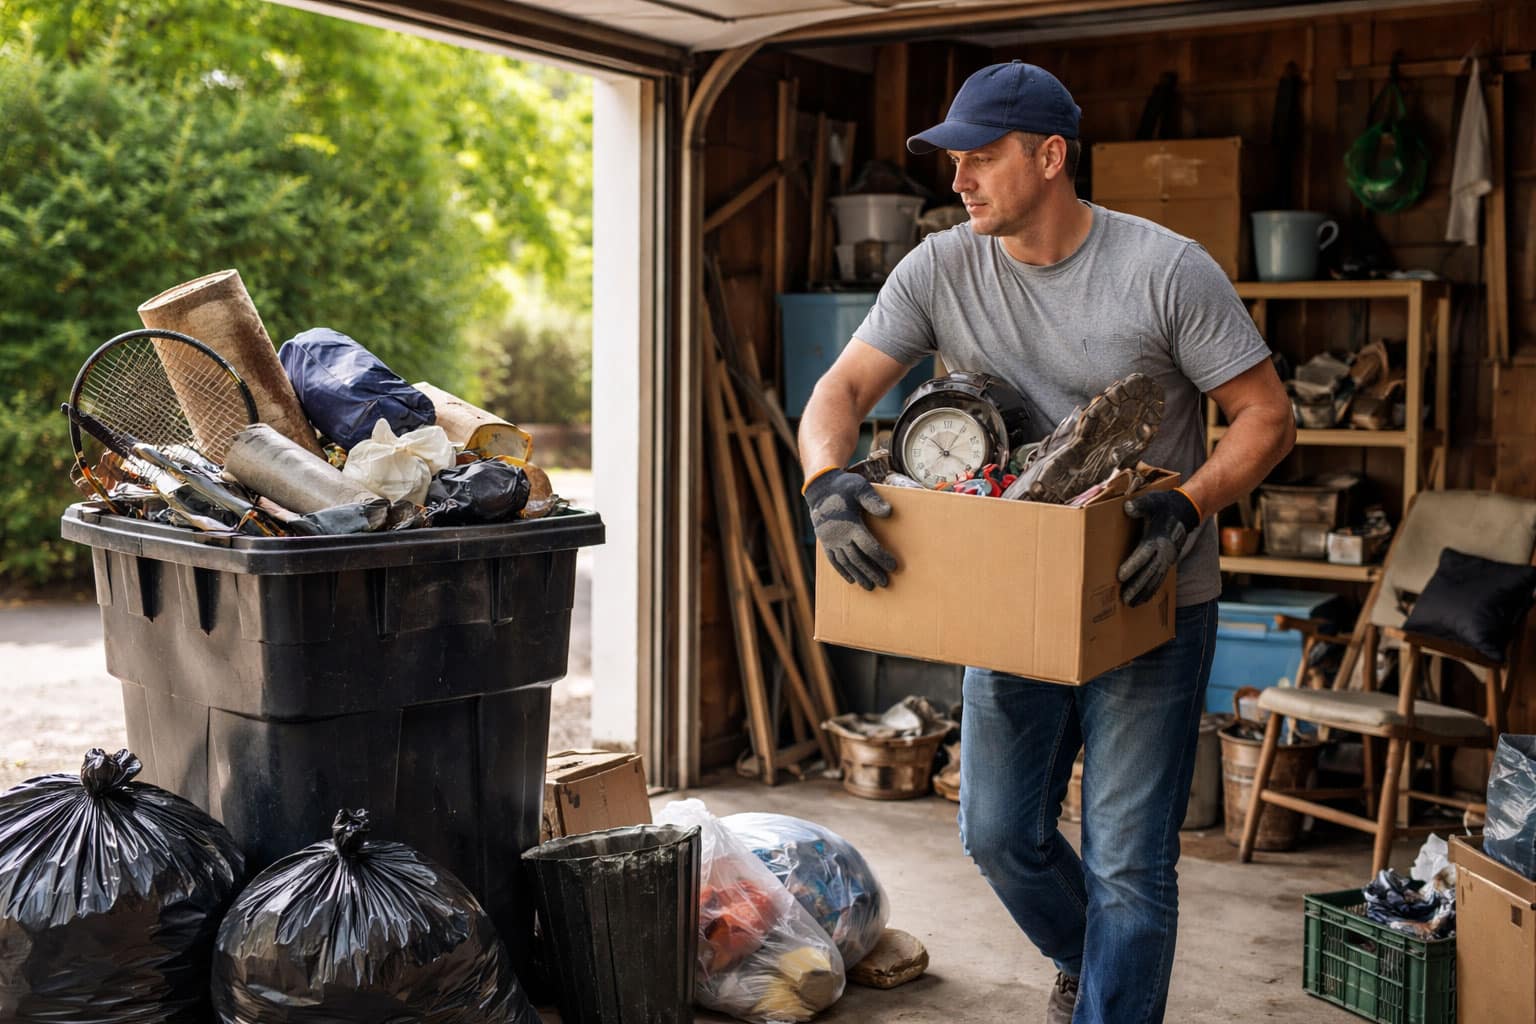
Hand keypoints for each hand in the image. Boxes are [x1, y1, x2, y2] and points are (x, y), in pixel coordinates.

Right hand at [803, 469, 897, 589]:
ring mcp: (830, 540)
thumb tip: (888, 512)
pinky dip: (842, 571)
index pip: (869, 546)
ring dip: (858, 575)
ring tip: (870, 586)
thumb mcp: (860, 488)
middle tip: (884, 583)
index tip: (893, 566)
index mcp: (850, 524)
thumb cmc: (843, 486)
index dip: (881, 558)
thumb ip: (873, 500)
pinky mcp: (824, 541)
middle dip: (871, 572)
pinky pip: (833, 560)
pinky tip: (851, 580)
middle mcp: (839, 536)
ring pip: (846, 562)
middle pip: (858, 559)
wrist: (819, 488)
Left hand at [1118, 489, 1199, 606]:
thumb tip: (1127, 507)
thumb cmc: (1164, 506)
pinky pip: (1159, 580)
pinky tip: (1142, 599)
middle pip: (1149, 573)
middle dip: (1136, 587)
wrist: (1185, 510)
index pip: (1143, 555)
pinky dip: (1151, 590)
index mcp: (1157, 539)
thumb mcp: (1152, 501)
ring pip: (1155, 580)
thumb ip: (1140, 505)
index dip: (1132, 566)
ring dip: (1143, 592)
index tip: (1120, 576)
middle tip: (1124, 598)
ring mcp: (1166, 559)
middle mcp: (1163, 553)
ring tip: (1131, 604)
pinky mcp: (1167, 563)